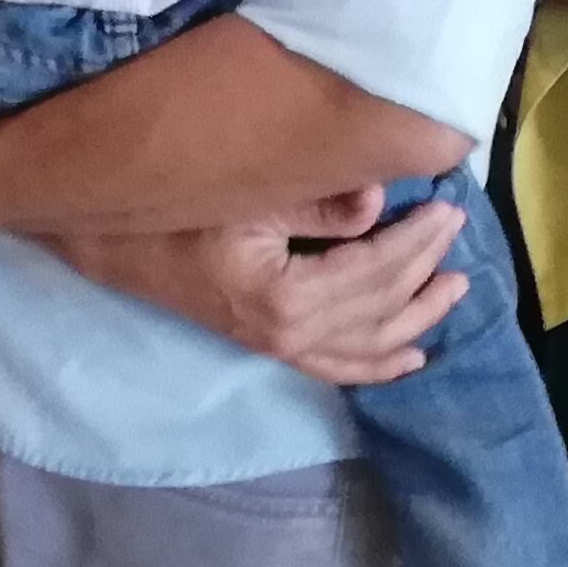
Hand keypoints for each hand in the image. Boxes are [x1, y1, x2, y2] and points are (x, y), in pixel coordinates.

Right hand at [51, 193, 466, 386]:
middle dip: (424, 268)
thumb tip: (379, 203)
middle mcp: (289, 335)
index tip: (449, 206)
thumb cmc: (173, 213)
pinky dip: (379, 365)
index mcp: (284, 297)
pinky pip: (338, 368)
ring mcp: (279, 348)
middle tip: (456, 226)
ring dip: (417, 318)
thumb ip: (314, 205)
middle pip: (379, 307)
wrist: (111, 246)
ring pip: (369, 344)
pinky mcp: (270, 348)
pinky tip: (411, 357)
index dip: (417, 240)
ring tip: (456, 287)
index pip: (374, 270)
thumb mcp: (243, 197)